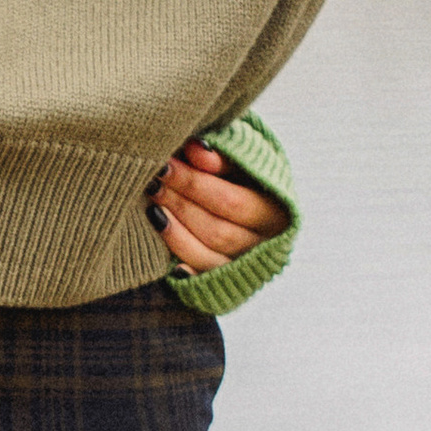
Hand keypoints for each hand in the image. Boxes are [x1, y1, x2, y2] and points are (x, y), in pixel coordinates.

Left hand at [148, 141, 287, 273]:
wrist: (251, 202)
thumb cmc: (243, 175)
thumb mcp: (241, 161)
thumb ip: (222, 157)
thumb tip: (195, 148)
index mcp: (278, 211)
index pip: (231, 201)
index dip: (195, 184)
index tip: (167, 164)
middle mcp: (266, 243)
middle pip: (218, 230)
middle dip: (180, 204)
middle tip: (154, 183)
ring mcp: (246, 266)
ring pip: (208, 254)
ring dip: (175, 230)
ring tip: (151, 207)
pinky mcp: (226, 281)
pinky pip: (200, 277)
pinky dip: (182, 264)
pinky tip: (163, 248)